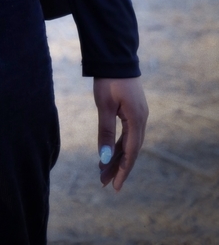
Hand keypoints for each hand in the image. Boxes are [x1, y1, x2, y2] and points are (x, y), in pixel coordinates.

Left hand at [93, 76, 148, 190]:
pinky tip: (110, 152)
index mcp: (137, 120)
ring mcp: (139, 115)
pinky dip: (119, 145)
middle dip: (118, 167)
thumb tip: (104, 157)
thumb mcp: (104, 105)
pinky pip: (128, 134)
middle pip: (131, 150)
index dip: (123, 170)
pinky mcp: (134, 110)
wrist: (116, 57)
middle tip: (104, 183)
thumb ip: (105, 131)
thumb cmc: (109, 80)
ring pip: (129, 143)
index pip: (130, 152)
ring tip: (103, 171)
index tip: (115, 186)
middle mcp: (142, 120)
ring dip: (117, 157)